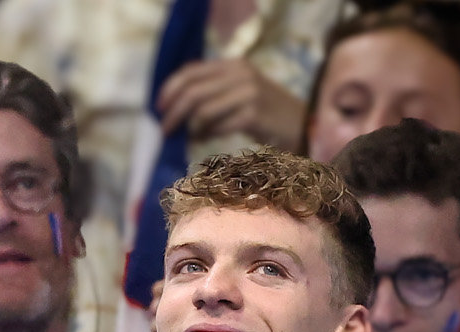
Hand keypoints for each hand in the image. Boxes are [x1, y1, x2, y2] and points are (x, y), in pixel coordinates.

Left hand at [155, 58, 305, 145]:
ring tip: (186, 137)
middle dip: (172, 113)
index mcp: (233, 65)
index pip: (191, 71)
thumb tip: (173, 109)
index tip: (158, 107)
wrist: (301, 123)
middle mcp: (241, 74)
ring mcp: (249, 93)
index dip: (169, 89)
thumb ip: (210, 93)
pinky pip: (217, 127)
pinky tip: (204, 139)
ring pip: (202, 112)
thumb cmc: (263, 111)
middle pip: (192, 93)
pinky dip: (206, 135)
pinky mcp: (254, 114)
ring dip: (188, 128)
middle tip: (164, 130)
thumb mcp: (237, 92)